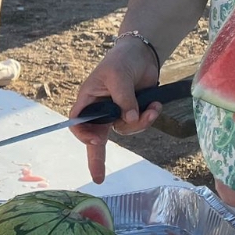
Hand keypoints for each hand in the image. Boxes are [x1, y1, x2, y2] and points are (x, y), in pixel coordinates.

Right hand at [68, 38, 162, 183]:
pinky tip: (156, 106)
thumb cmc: (121, 61)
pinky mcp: (133, 113)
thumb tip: (130, 118)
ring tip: (153, 108)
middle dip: (98, 159)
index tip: (97, 141)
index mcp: (88, 100)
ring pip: (125, 131)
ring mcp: (116, 113)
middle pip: (96, 137)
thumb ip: (123, 98)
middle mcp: (100, 110)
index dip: (84, 134)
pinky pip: (139, 125)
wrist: (142, 55)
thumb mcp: (118, 76)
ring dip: (141, 124)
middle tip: (98, 179)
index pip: (78, 122)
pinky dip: (150, 117)